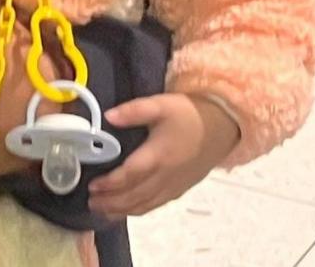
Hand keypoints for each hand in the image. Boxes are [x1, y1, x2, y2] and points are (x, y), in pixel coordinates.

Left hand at [90, 94, 238, 216]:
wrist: (223, 126)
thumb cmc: (188, 114)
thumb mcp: (160, 104)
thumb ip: (133, 111)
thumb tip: (108, 116)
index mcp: (159, 155)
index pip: (130, 176)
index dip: (110, 184)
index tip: (91, 186)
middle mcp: (166, 176)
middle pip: (135, 196)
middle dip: (111, 203)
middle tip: (90, 203)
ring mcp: (175, 185)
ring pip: (146, 204)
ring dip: (123, 210)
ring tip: (102, 211)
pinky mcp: (181, 189)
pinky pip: (157, 204)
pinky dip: (139, 210)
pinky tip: (127, 211)